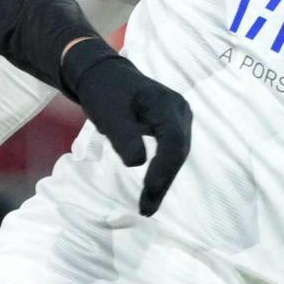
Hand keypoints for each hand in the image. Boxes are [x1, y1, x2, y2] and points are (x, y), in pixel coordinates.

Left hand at [57, 39, 194, 214]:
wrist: (104, 75)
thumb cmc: (104, 92)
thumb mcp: (109, 115)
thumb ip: (124, 137)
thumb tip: (137, 163)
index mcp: (167, 104)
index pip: (173, 142)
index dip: (164, 170)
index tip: (149, 192)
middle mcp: (180, 111)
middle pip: (178, 151)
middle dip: (163, 182)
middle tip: (146, 209)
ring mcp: (179, 118)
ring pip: (176, 155)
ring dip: (163, 180)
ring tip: (148, 206)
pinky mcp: (172, 126)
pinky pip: (171, 152)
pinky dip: (162, 171)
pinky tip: (152, 189)